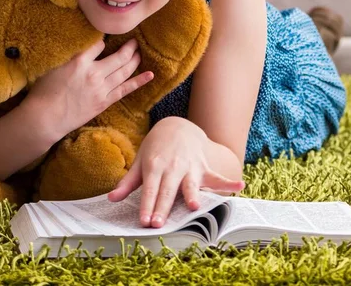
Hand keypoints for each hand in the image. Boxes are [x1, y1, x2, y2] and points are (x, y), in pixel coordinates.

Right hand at [28, 38, 153, 140]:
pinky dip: (138, 82)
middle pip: (118, 56)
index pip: (100, 44)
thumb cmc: (44, 91)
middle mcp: (94, 74)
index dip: (104, 40)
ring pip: (125, 71)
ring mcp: (101, 89)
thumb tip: (80, 42)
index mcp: (80, 62)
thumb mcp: (52, 65)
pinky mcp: (104, 102)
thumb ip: (68, 53)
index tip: (105, 39)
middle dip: (129, 47)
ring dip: (135, 60)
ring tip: (140, 52)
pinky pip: (125, 90)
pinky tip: (150, 75)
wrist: (46, 118)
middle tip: (134, 41)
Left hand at [107, 117, 245, 227]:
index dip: (147, 205)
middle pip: (167, 191)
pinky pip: (217, 176)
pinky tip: (239, 185)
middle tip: (158, 224)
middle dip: (163, 207)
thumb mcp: (140, 160)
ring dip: (193, 194)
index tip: (144, 221)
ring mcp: (190, 166)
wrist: (177, 126)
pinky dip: (228, 181)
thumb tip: (111, 198)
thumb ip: (128, 182)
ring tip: (195, 206)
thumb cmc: (156, 148)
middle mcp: (172, 167)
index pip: (150, 190)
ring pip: (190, 183)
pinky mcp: (204, 167)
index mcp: (154, 166)